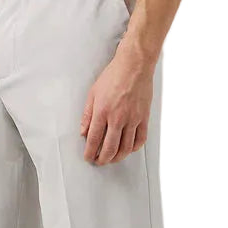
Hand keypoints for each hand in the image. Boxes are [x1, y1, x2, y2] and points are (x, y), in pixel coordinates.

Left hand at [79, 44, 154, 164]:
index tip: (88, 157)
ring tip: (112, 159)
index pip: (94, 139)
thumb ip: (87, 115)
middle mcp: (118, 118)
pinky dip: (133, 148)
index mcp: (102, 112)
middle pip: (110, 148)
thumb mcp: (93, 93)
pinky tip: (128, 149)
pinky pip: (140, 139)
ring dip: (117, 157)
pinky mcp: (144, 118)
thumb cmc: (114, 76)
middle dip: (102, 159)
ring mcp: (133, 119)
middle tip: (99, 161)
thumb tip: (83, 132)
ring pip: (126, 148)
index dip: (90, 152)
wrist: (134, 66)